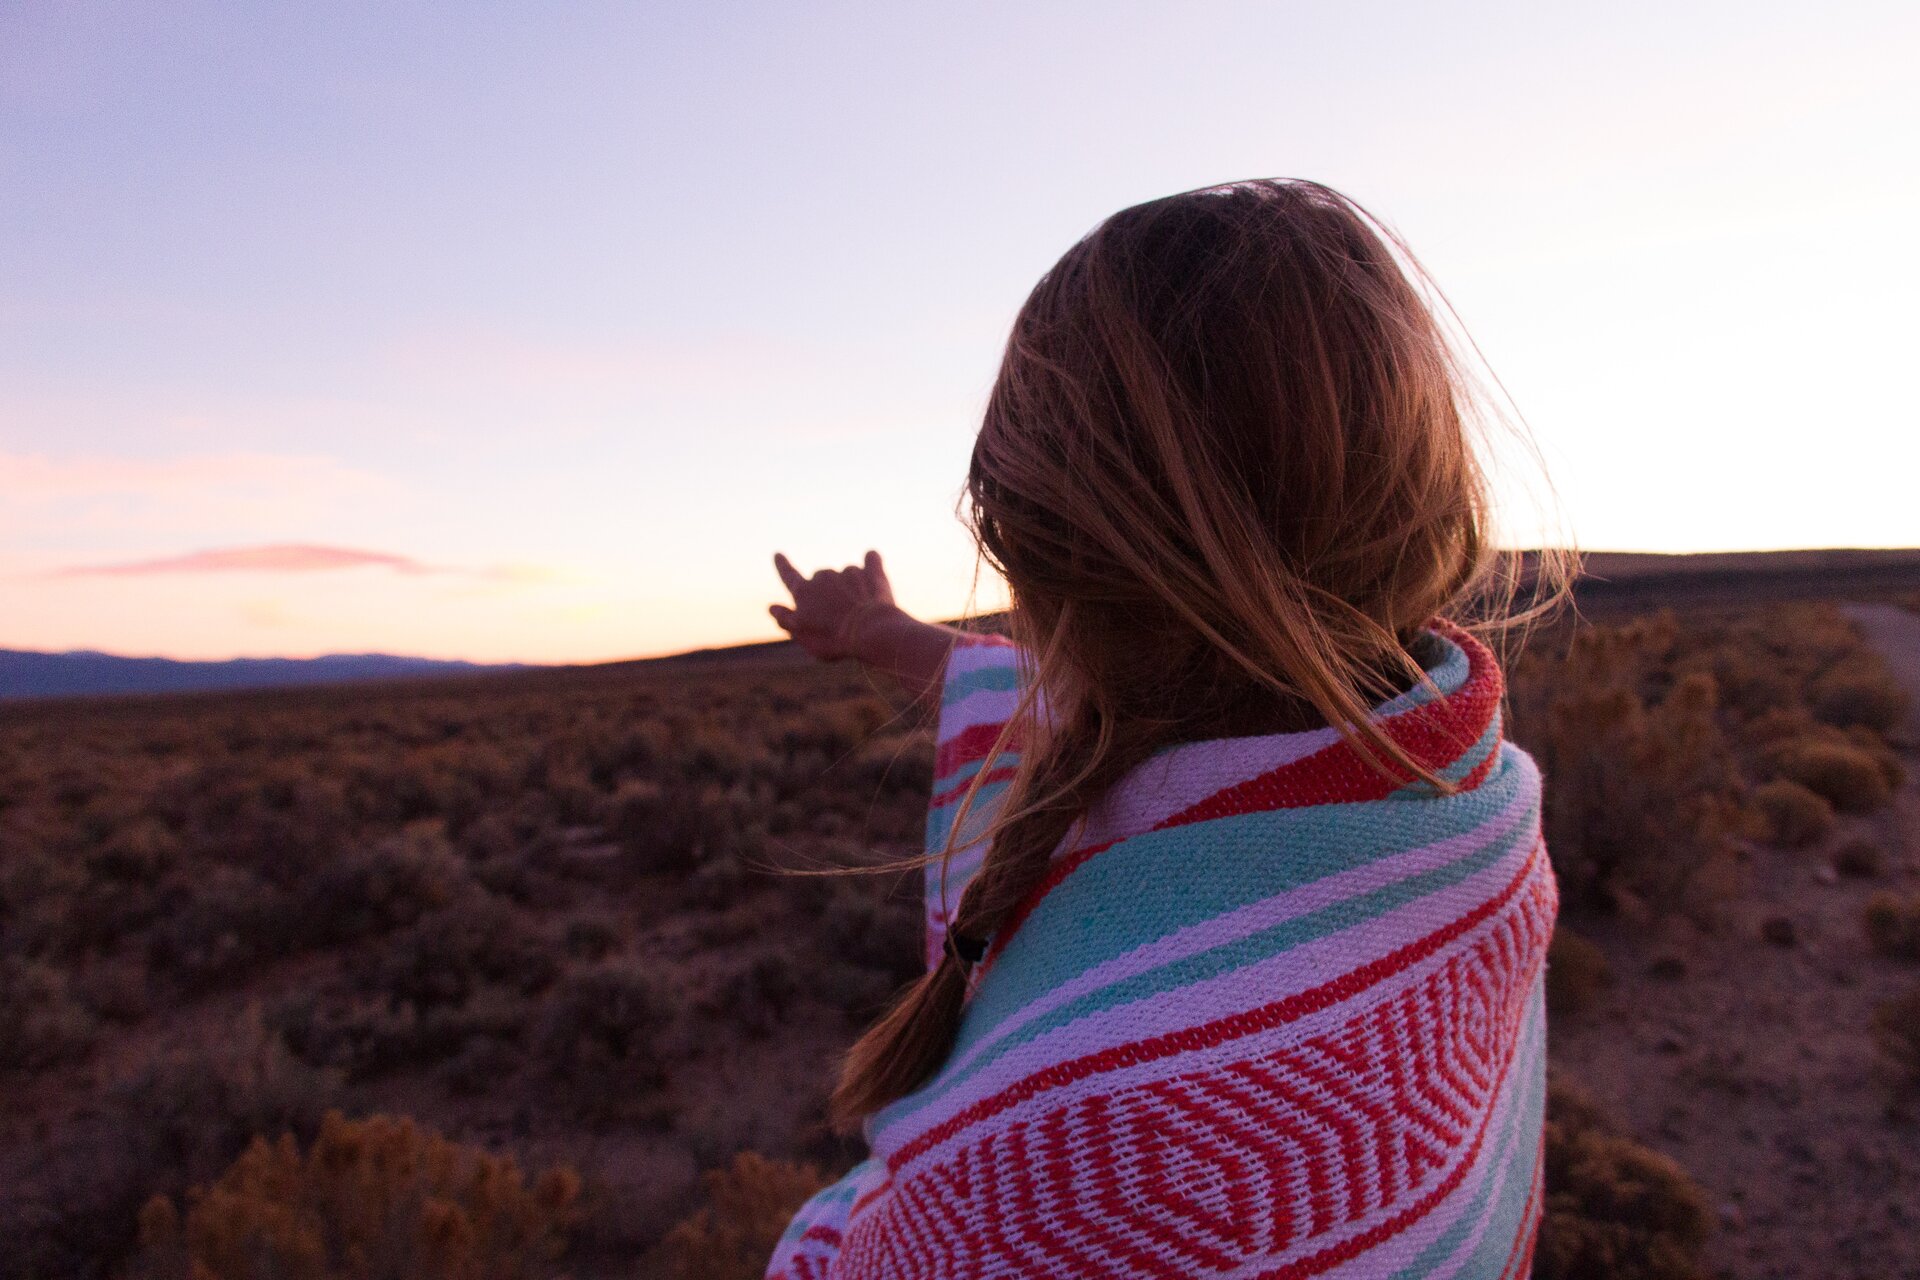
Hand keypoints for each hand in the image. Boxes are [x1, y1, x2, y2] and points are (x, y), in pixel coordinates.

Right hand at [770, 550, 900, 661]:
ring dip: (851, 587)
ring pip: (847, 575)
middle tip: (838, 616)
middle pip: (821, 578)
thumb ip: (786, 620)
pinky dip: (872, 564)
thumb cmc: (833, 640)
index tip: (778, 554)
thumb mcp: (803, 636)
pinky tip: (875, 572)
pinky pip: (872, 559)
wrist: (869, 633)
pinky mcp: (871, 572)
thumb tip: (772, 608)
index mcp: (804, 592)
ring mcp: (848, 572)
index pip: (788, 575)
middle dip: (828, 592)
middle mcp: (823, 576)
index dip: (783, 566)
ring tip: (861, 611)